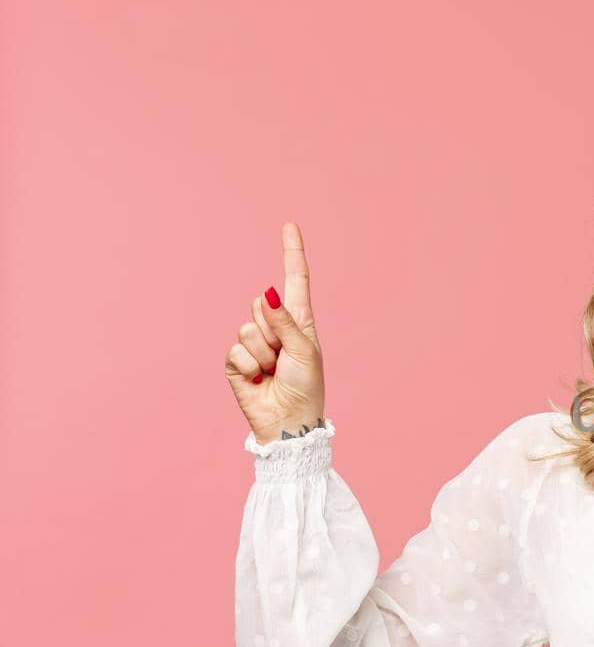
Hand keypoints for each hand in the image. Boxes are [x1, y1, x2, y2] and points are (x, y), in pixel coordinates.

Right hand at [223, 221, 327, 444]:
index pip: (294, 281)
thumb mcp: (304, 350)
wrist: (289, 422)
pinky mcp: (235, 361)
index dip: (292, 253)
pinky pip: (235, 350)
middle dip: (274, 330)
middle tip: (283, 357)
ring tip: (273, 371)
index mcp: (299, 322)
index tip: (290, 225)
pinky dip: (249, 366)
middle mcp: (275, 328)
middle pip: (261, 304)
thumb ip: (285, 321)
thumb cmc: (306, 387)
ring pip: (248, 327)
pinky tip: (257, 380)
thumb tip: (267, 292)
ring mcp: (253, 344)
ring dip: (263, 352)